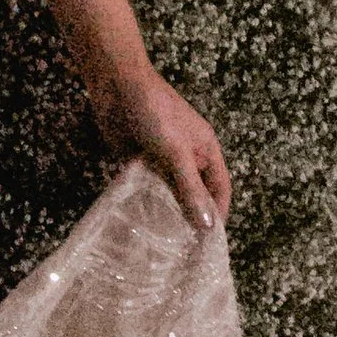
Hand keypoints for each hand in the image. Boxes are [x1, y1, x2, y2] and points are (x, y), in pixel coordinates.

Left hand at [86, 60, 231, 234]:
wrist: (117, 85)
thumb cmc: (155, 113)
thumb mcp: (176, 152)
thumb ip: (190, 188)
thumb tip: (208, 225)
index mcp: (206, 151)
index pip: (219, 189)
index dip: (218, 214)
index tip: (209, 243)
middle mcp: (187, 158)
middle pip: (194, 194)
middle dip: (191, 218)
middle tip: (184, 251)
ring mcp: (162, 160)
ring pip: (169, 193)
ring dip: (166, 213)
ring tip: (162, 244)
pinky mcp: (139, 161)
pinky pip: (146, 188)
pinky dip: (145, 202)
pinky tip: (140, 222)